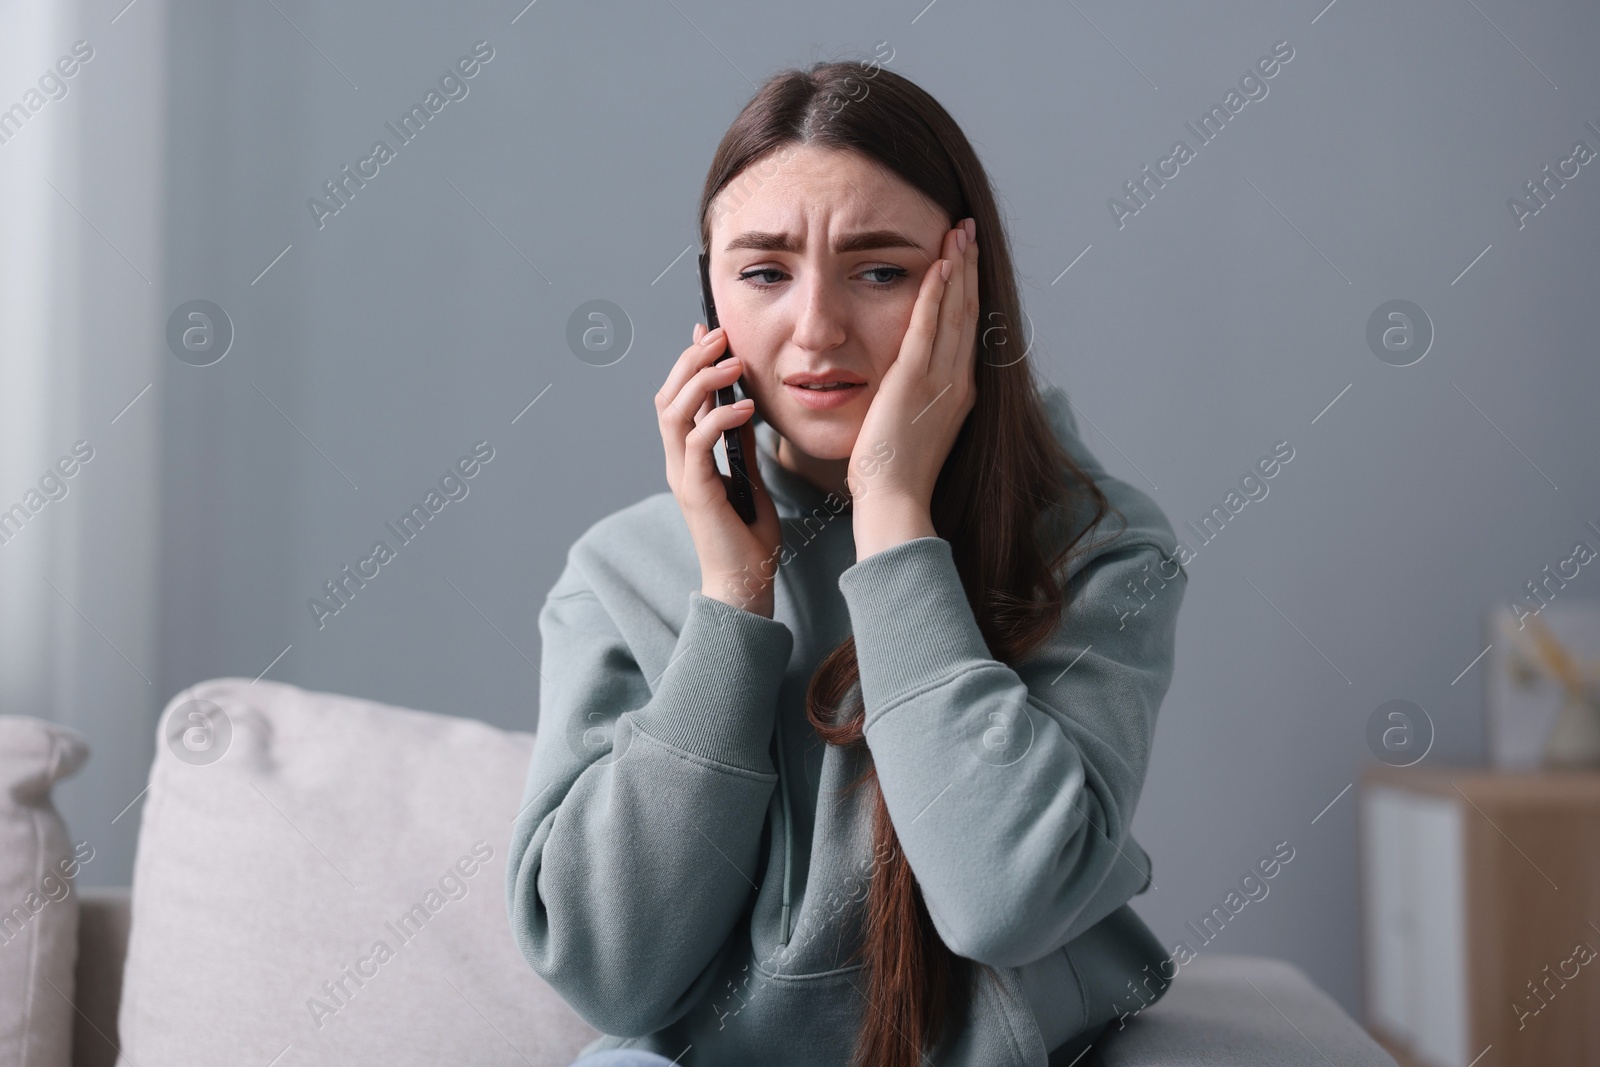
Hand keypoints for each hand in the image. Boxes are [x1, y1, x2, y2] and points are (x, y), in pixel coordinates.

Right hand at [655, 322, 783, 616]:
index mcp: (688, 457)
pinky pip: (697, 443)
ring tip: (732, 362)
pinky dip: (719, 418)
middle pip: (667, 397)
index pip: (678, 397)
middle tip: (719, 335)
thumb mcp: (751, 477)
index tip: (709, 331)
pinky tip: (746, 406)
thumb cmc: (749, 537)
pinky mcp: (695, 492)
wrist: (746, 583)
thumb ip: (742, 443)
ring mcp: (682, 476)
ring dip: (700, 381)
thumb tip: (745, 405)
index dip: (689, 361)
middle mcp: (678, 462)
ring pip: (673, 413)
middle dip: (690, 360)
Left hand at [849, 217, 978, 556]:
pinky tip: (940, 264)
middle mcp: (958, 382)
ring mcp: (940, 380)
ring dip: (958, 268)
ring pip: (956, 312)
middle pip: (970, 312)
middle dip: (970, 268)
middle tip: (968, 230)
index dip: (969, 291)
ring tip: (958, 232)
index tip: (967, 259)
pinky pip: (928, 326)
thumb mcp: (913, 428)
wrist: (894, 500)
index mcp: (960, 393)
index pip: (968, 331)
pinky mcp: (915, 381)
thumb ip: (916, 400)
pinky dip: (937, 293)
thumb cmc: (894, 475)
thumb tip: (905, 386)